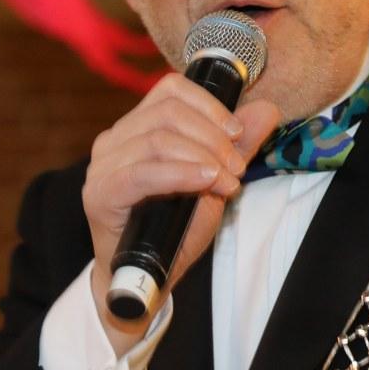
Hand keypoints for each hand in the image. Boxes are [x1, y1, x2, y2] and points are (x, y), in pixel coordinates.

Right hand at [82, 71, 279, 355]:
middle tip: (238, 166)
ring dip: (203, 156)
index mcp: (137, 127)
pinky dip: (181, 173)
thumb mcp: (215, 180)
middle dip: (213, 136)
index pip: (171, 89)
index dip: (210, 105)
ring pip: (158, 137)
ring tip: (227, 181)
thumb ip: (237, 145)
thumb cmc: (176, 228)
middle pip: (168, 111)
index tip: (238, 134)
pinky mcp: (101, 193)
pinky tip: (206, 181)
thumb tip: (267, 108)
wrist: (149, 280)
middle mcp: (115, 139)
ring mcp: (103, 165)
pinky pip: (142, 172)